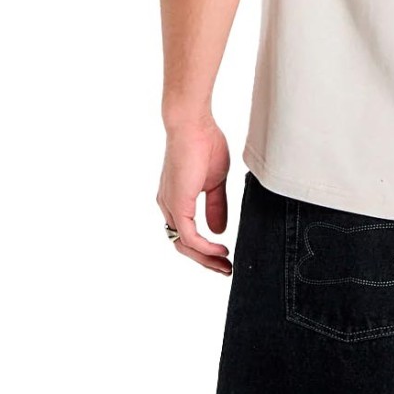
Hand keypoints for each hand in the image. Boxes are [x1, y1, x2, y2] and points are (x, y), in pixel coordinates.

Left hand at [157, 119, 232, 273]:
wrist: (193, 124)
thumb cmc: (204, 143)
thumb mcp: (215, 181)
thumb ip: (216, 206)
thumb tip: (219, 230)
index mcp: (176, 200)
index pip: (187, 234)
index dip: (204, 249)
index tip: (225, 256)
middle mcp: (168, 206)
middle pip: (183, 245)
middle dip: (206, 261)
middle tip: (225, 269)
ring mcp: (170, 206)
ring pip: (184, 245)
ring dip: (205, 259)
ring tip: (225, 265)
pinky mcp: (177, 203)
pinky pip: (189, 236)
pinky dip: (205, 247)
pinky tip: (220, 249)